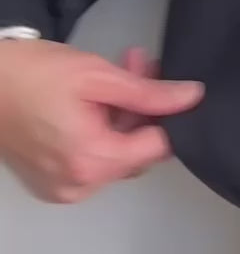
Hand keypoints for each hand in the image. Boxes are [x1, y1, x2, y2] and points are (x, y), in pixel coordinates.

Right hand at [0, 40, 203, 202]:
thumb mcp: (97, 76)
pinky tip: (96, 97)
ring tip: (118, 72)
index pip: (158, 147)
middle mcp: (80, 186)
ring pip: (115, 152)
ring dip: (123, 113)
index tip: (162, 81)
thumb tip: (193, 98)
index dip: (167, 113)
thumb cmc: (32, 75)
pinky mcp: (49, 181)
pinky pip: (91, 159)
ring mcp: (62, 189)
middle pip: (136, 151)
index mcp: (93, 163)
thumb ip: (148, 92)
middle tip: (138, 65)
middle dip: (143, 107)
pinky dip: (100, 130)